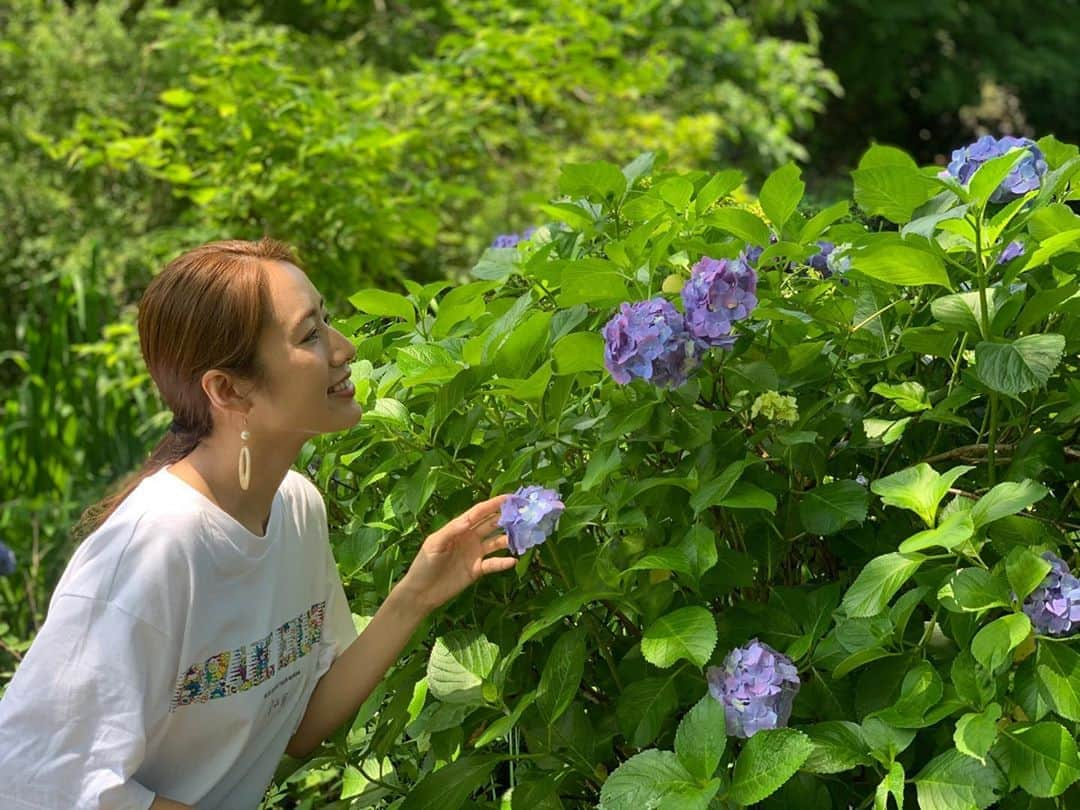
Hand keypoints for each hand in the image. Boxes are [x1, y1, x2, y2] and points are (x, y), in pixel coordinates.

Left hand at [396, 494, 516, 613]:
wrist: (421, 592)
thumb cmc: (424, 564)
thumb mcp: (434, 543)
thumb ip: (452, 531)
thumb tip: (468, 520)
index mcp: (459, 528)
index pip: (479, 512)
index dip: (494, 504)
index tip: (511, 497)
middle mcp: (469, 538)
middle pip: (491, 524)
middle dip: (507, 517)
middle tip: (525, 513)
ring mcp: (474, 553)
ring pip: (496, 542)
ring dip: (509, 538)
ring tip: (524, 535)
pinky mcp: (477, 570)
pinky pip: (494, 563)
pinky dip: (504, 562)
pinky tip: (513, 561)